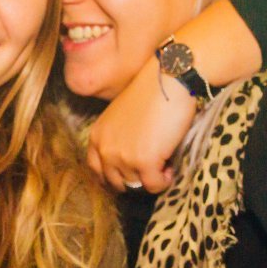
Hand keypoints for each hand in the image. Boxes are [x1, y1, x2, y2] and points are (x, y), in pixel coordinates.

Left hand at [87, 58, 195, 193]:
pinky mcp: (144, 161)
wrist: (169, 81)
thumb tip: (128, 164)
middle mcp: (104, 148)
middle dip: (134, 181)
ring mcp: (122, 156)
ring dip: (151, 180)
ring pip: (136, 186)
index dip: (114, 177)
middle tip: (150, 172)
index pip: (96, 170)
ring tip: (164, 165)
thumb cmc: (151, 94)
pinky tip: (171, 167)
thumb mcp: (121, 117)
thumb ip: (117, 138)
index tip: (130, 176)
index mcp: (97, 135)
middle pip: (116, 183)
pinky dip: (164, 181)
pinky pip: (154, 185)